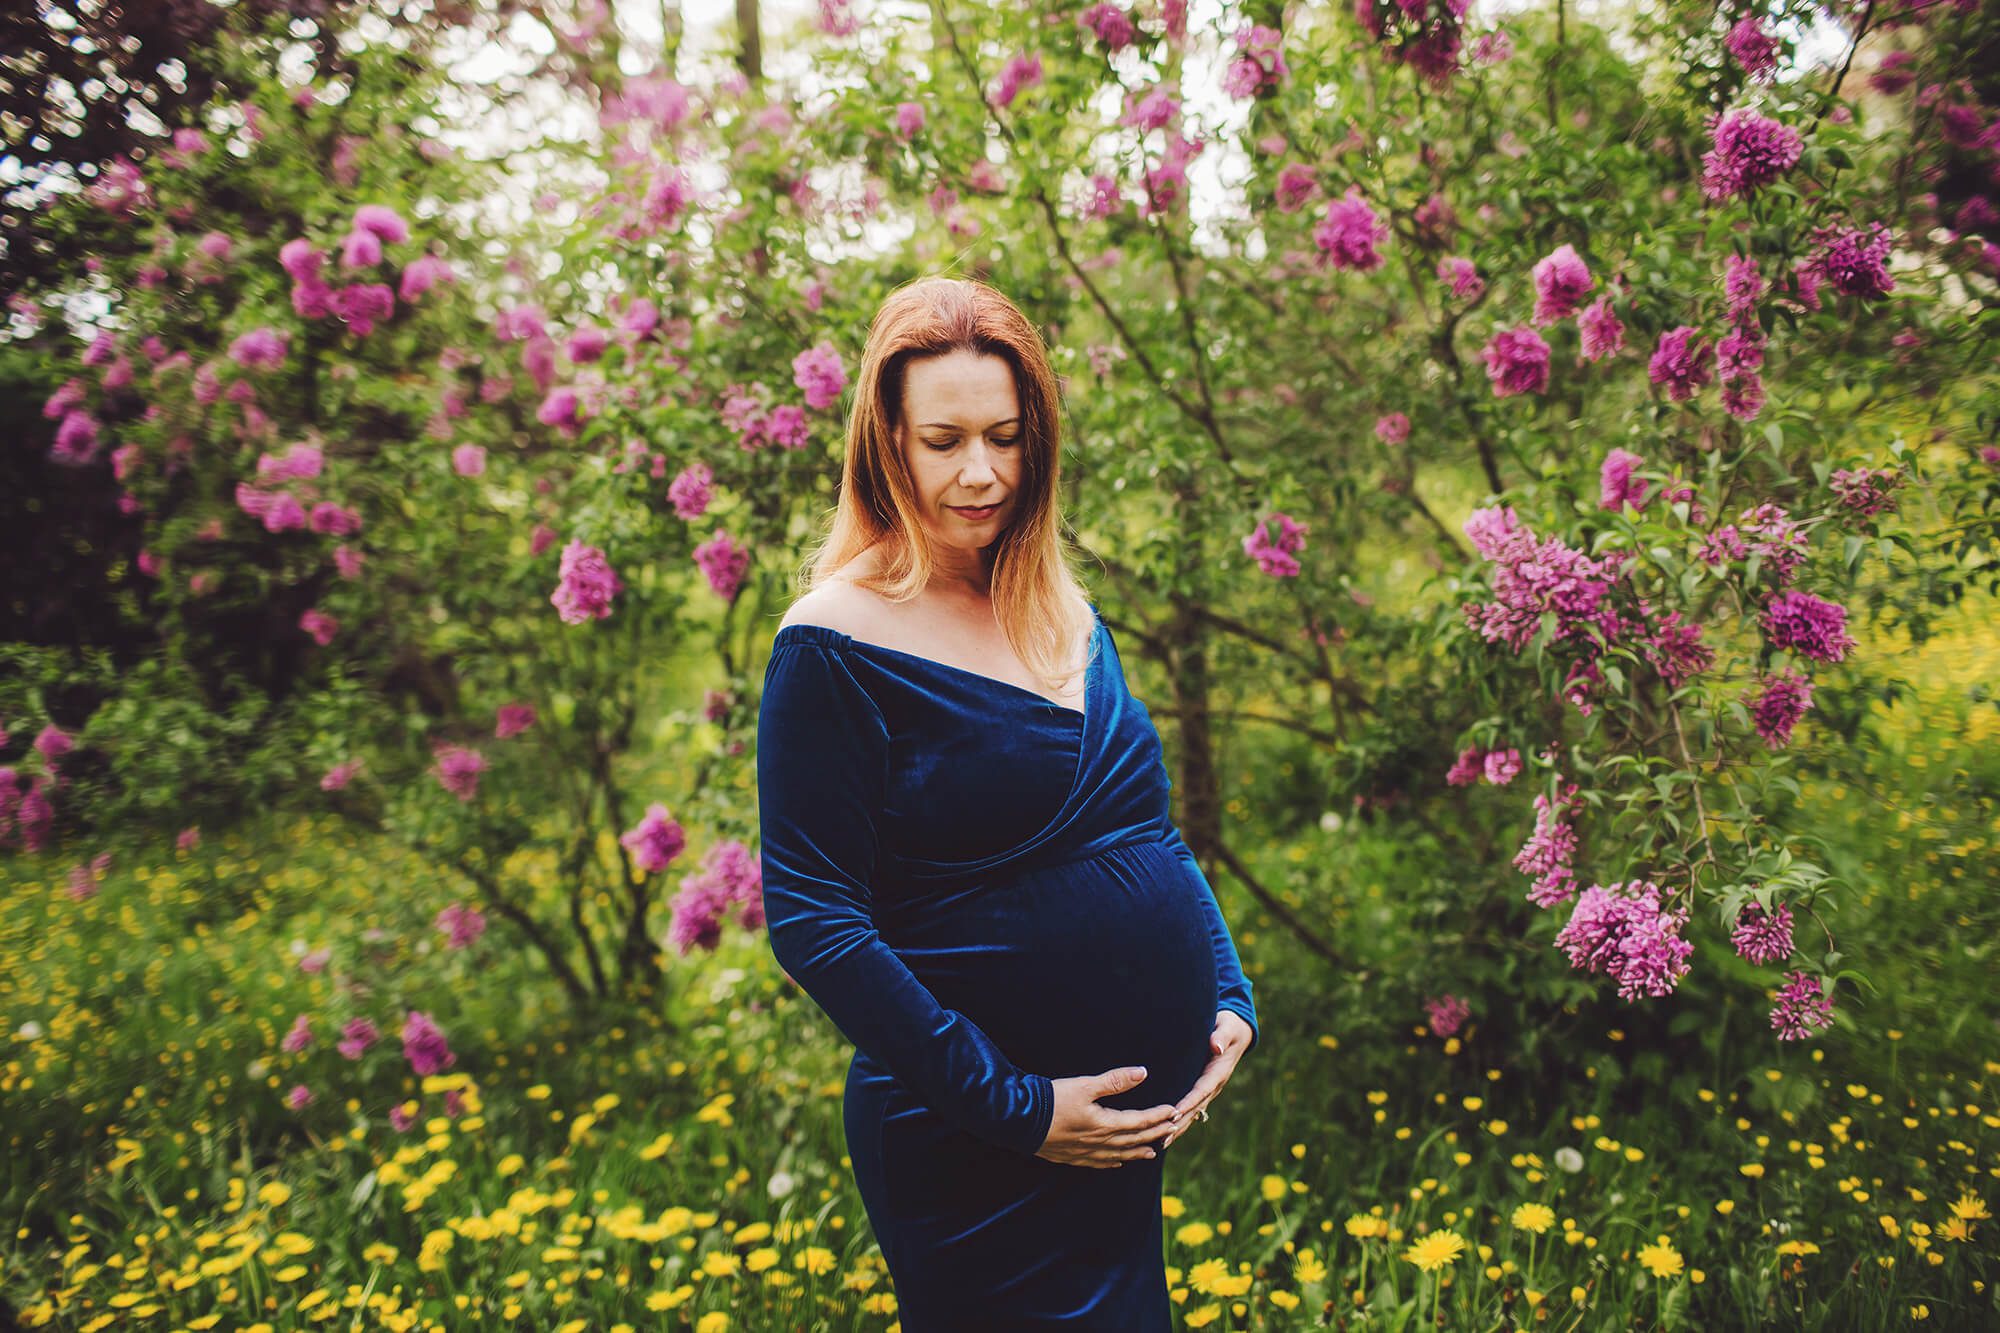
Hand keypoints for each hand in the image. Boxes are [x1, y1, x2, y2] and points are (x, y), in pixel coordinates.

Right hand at [1033, 1066, 1178, 1168]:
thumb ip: (1115, 1080)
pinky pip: (1099, 1163)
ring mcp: (1085, 1152)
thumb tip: (1142, 1072)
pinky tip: (1118, 1163)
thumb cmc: (1052, 1100)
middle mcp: (1098, 1141)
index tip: (1173, 1111)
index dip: (1157, 1116)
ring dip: (1137, 1152)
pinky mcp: (1071, 1156)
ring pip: (1118, 1154)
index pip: (1139, 1121)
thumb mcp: (1085, 1085)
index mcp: (1104, 1123)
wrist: (1019, 1120)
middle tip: (1172, 1130)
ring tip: (1151, 1152)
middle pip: (1133, 1139)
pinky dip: (1113, 1162)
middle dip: (1154, 1134)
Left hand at [1157, 1010, 1250, 1149]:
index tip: (1175, 1113)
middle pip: (1196, 1107)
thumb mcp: (1228, 1026)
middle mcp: (1214, 1084)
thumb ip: (1221, 1035)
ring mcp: (1209, 1089)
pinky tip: (1166, 1133)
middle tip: (1163, 1138)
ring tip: (1161, 1144)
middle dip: (1180, 1123)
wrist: (1236, 1031)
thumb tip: (1216, 1046)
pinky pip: (1191, 1107)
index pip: (1202, 1089)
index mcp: (1219, 1071)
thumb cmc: (1229, 1025)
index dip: (1189, 1101)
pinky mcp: (1203, 1089)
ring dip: (1178, 1128)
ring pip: (1193, 1112)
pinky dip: (1180, 1121)